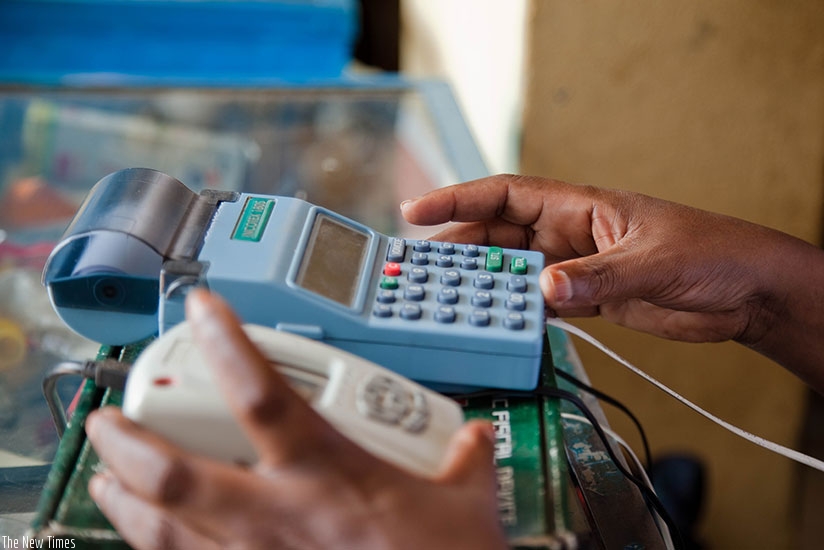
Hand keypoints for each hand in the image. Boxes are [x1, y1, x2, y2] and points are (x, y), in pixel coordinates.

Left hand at [85, 289, 506, 549]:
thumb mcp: (465, 505)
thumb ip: (462, 460)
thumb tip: (472, 439)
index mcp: (330, 477)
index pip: (263, 394)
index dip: (224, 342)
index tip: (201, 308)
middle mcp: (280, 518)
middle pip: (177, 472)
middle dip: (127, 441)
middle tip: (107, 418)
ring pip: (165, 531)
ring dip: (123, 500)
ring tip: (105, 477)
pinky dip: (161, 546)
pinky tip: (154, 536)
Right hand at [401, 175, 823, 386]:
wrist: (746, 292)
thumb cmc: (711, 253)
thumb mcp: (653, 261)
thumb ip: (598, 276)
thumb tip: (544, 290)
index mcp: (579, 206)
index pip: (506, 196)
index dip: (459, 200)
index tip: (418, 211)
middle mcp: (569, 234)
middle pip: (499, 237)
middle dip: (459, 248)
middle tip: (420, 269)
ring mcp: (576, 268)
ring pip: (513, 272)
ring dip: (483, 284)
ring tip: (448, 299)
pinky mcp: (589, 299)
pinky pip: (538, 303)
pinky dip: (516, 312)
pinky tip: (496, 322)